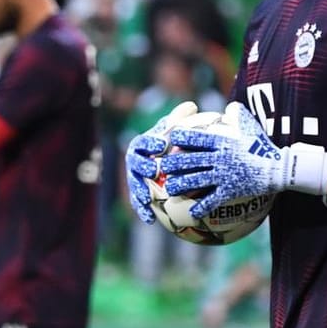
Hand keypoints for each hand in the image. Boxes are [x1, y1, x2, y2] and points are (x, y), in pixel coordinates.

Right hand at [124, 100, 196, 224]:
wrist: (164, 160)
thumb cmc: (172, 144)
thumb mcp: (177, 131)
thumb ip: (182, 120)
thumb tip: (192, 107)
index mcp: (142, 144)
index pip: (144, 141)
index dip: (151, 142)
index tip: (162, 145)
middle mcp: (134, 160)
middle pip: (135, 163)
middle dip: (143, 166)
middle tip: (154, 171)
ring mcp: (134, 177)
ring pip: (134, 184)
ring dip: (139, 191)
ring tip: (147, 199)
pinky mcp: (137, 193)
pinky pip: (138, 203)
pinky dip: (142, 211)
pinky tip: (151, 220)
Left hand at [160, 101, 326, 218]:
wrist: (278, 168)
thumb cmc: (262, 145)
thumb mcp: (251, 126)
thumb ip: (238, 114)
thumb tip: (230, 107)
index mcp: (221, 141)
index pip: (196, 137)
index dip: (180, 137)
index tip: (170, 139)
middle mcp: (219, 158)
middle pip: (189, 160)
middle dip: (173, 163)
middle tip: (162, 167)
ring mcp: (223, 175)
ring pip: (195, 180)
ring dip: (180, 185)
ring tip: (170, 189)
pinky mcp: (230, 190)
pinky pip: (212, 200)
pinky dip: (201, 207)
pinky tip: (192, 213)